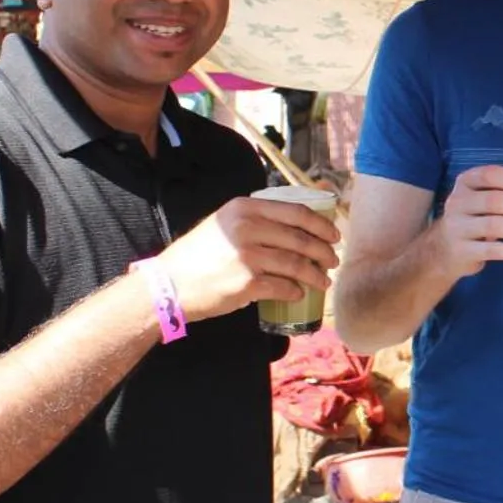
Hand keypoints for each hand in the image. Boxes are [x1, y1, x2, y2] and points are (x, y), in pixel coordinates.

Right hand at [156, 197, 341, 322]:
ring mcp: (247, 256)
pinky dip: (296, 291)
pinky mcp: (247, 283)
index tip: (334, 234)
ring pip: (297, 264)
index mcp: (244, 209)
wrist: (168, 285)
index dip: (321, 224)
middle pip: (301, 239)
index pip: (296, 212)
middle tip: (333, 261)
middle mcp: (247, 228)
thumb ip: (252, 219)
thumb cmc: (196, 256)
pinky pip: (284, 287)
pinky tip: (299, 294)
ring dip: (316, 274)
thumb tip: (292, 224)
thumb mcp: (222, 223)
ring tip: (324, 281)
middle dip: (324, 252)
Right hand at [429, 165, 502, 280]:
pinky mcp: (462, 251)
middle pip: (496, 201)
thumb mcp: (482, 198)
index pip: (491, 175)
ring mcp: (458, 227)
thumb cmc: (475, 217)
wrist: (443, 249)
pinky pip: (494, 251)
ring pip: (496, 226)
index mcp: (466, 181)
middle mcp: (458, 201)